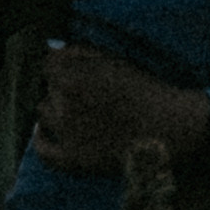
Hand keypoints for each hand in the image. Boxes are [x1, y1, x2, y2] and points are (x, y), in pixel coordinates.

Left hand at [30, 44, 209, 174]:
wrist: (168, 127)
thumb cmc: (144, 89)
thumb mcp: (113, 60)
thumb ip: (79, 52)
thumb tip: (54, 50)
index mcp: (72, 76)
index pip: (48, 65)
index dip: (62, 67)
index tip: (73, 72)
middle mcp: (63, 103)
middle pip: (48, 88)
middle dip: (61, 87)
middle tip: (85, 93)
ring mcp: (66, 132)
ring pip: (43, 113)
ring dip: (55, 109)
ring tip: (76, 112)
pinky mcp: (73, 159)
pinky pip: (43, 150)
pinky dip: (41, 140)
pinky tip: (46, 132)